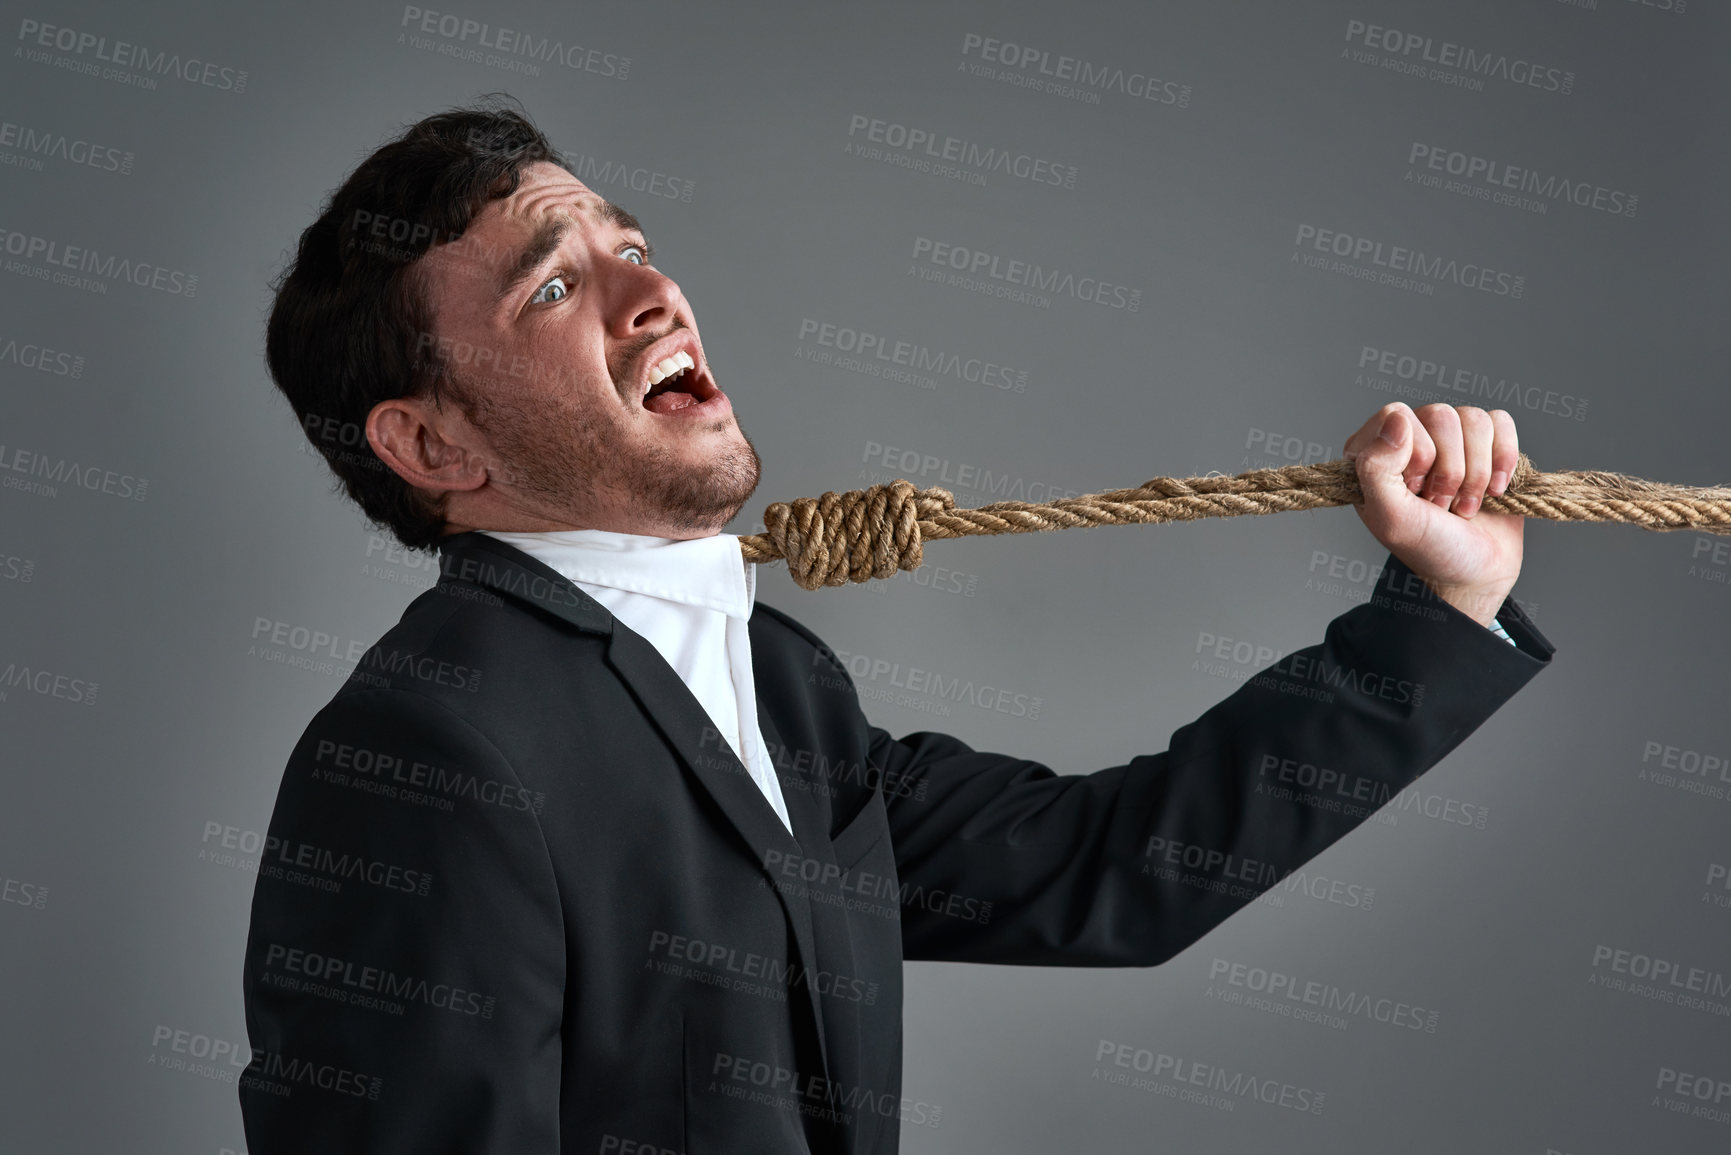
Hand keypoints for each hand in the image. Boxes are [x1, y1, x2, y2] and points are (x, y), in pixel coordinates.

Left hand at [1341, 403, 1524, 626]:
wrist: (1475, 572)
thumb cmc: (1428, 547)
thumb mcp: (1391, 518)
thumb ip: (1377, 468)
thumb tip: (1397, 419)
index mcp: (1372, 451)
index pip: (1397, 415)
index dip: (1417, 455)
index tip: (1416, 492)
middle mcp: (1410, 438)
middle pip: (1440, 415)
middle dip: (1450, 470)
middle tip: (1441, 504)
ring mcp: (1449, 439)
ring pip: (1473, 419)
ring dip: (1476, 472)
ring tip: (1465, 505)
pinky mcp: (1486, 444)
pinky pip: (1501, 422)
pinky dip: (1504, 459)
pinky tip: (1495, 490)